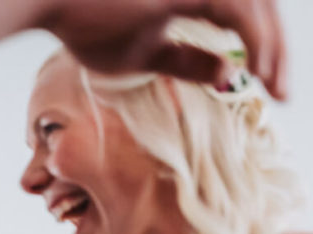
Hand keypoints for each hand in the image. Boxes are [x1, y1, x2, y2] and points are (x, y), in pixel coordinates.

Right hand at [35, 0, 285, 98]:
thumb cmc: (86, 24)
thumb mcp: (144, 53)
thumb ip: (187, 61)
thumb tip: (227, 74)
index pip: (242, 13)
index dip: (261, 46)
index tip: (266, 83)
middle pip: (259, 6)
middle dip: (277, 49)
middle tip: (282, 90)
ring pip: (258, 6)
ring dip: (274, 48)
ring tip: (276, 86)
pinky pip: (240, 12)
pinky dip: (257, 40)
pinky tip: (257, 71)